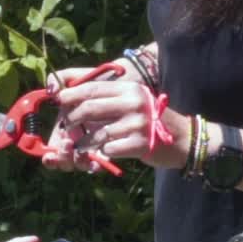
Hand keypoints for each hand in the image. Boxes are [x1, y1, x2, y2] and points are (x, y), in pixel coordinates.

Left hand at [43, 73, 188, 171]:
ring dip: (83, 143)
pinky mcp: (140, 143)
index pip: (93, 87)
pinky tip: (104, 154)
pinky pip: (109, 150)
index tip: (59, 99)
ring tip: (78, 147)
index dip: (72, 94)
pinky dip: (103, 154)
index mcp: (130, 89)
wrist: (184, 139)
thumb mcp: (133, 101)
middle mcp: (134, 102)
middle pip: (90, 108)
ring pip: (97, 134)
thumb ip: (108, 97)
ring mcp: (138, 123)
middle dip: (72, 119)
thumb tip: (71, 94)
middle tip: (66, 128)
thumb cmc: (151, 120)